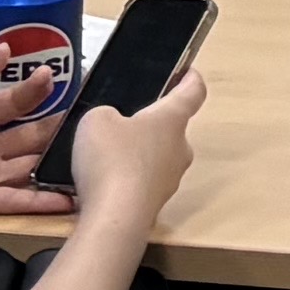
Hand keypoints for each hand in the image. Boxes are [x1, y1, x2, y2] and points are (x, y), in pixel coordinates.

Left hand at [0, 29, 72, 218]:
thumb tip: (6, 50)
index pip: (16, 101)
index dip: (36, 88)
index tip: (53, 75)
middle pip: (32, 135)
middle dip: (58, 126)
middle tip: (91, 116)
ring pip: (31, 166)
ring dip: (57, 162)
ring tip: (91, 155)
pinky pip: (15, 200)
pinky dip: (42, 201)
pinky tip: (69, 199)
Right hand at [55, 57, 207, 232]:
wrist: (115, 218)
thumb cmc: (111, 159)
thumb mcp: (96, 120)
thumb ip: (107, 115)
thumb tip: (114, 126)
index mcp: (173, 119)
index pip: (193, 92)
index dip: (191, 78)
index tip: (188, 71)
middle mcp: (180, 148)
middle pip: (171, 129)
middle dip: (150, 124)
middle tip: (122, 122)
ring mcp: (171, 179)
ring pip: (157, 157)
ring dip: (137, 154)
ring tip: (105, 155)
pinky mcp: (155, 204)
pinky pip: (142, 182)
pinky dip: (127, 179)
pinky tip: (103, 183)